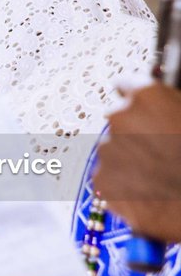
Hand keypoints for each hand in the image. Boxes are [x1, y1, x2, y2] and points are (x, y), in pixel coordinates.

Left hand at [94, 82, 180, 242]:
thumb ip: (172, 108)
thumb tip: (165, 113)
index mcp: (147, 96)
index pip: (127, 84)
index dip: (135, 97)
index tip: (139, 105)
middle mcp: (120, 118)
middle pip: (120, 121)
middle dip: (135, 132)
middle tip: (159, 148)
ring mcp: (108, 150)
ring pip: (114, 150)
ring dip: (129, 158)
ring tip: (157, 173)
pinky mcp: (102, 180)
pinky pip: (110, 177)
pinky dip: (124, 183)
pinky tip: (148, 191)